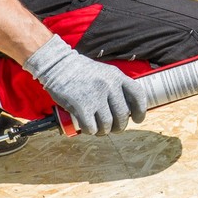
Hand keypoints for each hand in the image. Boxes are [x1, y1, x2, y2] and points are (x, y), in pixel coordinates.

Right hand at [23, 37, 146, 133]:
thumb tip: (126, 108)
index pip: (137, 95)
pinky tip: (88, 128)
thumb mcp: (104, 72)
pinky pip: (92, 128)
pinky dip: (91, 131)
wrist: (57, 65)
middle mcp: (109, 86)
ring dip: (104, 131)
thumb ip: (116, 86)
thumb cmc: (80, 71)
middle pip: (123, 115)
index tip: (137, 119)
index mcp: (117, 76)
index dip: (140, 111)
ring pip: (108, 124)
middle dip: (120, 126)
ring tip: (100, 129)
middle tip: (114, 128)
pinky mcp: (81, 107)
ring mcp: (95, 97)